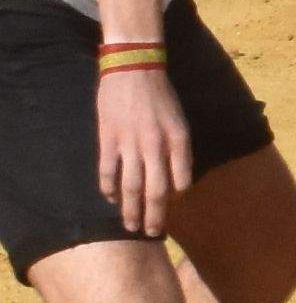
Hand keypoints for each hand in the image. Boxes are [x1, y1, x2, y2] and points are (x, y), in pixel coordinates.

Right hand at [93, 55, 191, 235]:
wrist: (134, 69)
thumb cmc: (161, 96)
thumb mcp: (180, 121)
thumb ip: (178, 150)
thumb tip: (176, 180)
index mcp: (178, 140)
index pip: (179, 181)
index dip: (175, 200)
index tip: (169, 212)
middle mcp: (156, 145)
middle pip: (155, 190)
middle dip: (154, 216)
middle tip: (152, 234)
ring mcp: (130, 142)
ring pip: (130, 186)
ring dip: (130, 209)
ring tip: (130, 227)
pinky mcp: (108, 138)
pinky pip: (107, 170)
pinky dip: (108, 188)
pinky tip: (110, 200)